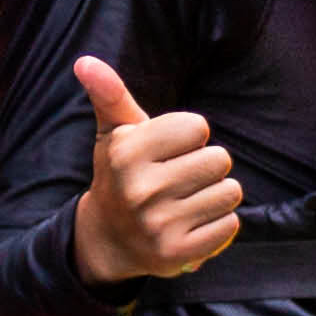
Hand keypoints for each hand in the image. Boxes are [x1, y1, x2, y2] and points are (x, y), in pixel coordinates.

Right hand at [68, 55, 238, 284]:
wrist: (108, 239)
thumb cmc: (122, 174)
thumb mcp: (114, 133)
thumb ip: (110, 94)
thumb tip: (85, 61)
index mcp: (126, 153)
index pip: (198, 127)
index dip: (190, 136)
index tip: (169, 151)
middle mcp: (140, 190)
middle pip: (220, 159)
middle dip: (207, 165)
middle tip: (181, 178)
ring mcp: (159, 225)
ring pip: (230, 192)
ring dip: (216, 195)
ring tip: (187, 201)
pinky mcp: (178, 254)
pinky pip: (230, 224)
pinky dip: (220, 223)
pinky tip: (193, 224)